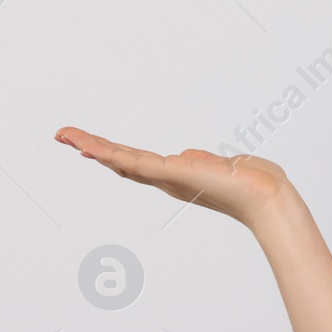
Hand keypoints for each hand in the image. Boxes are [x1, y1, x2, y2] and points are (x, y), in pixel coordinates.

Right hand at [54, 126, 292, 230]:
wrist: (267, 196)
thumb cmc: (255, 184)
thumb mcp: (224, 166)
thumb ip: (204, 161)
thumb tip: (188, 156)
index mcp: (178, 177)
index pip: (138, 164)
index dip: (113, 155)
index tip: (91, 146)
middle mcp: (167, 180)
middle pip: (120, 162)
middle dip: (92, 148)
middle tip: (64, 136)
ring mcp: (167, 178)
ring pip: (120, 161)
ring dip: (91, 146)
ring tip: (64, 135)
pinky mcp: (171, 174)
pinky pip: (133, 162)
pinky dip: (109, 153)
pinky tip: (88, 146)